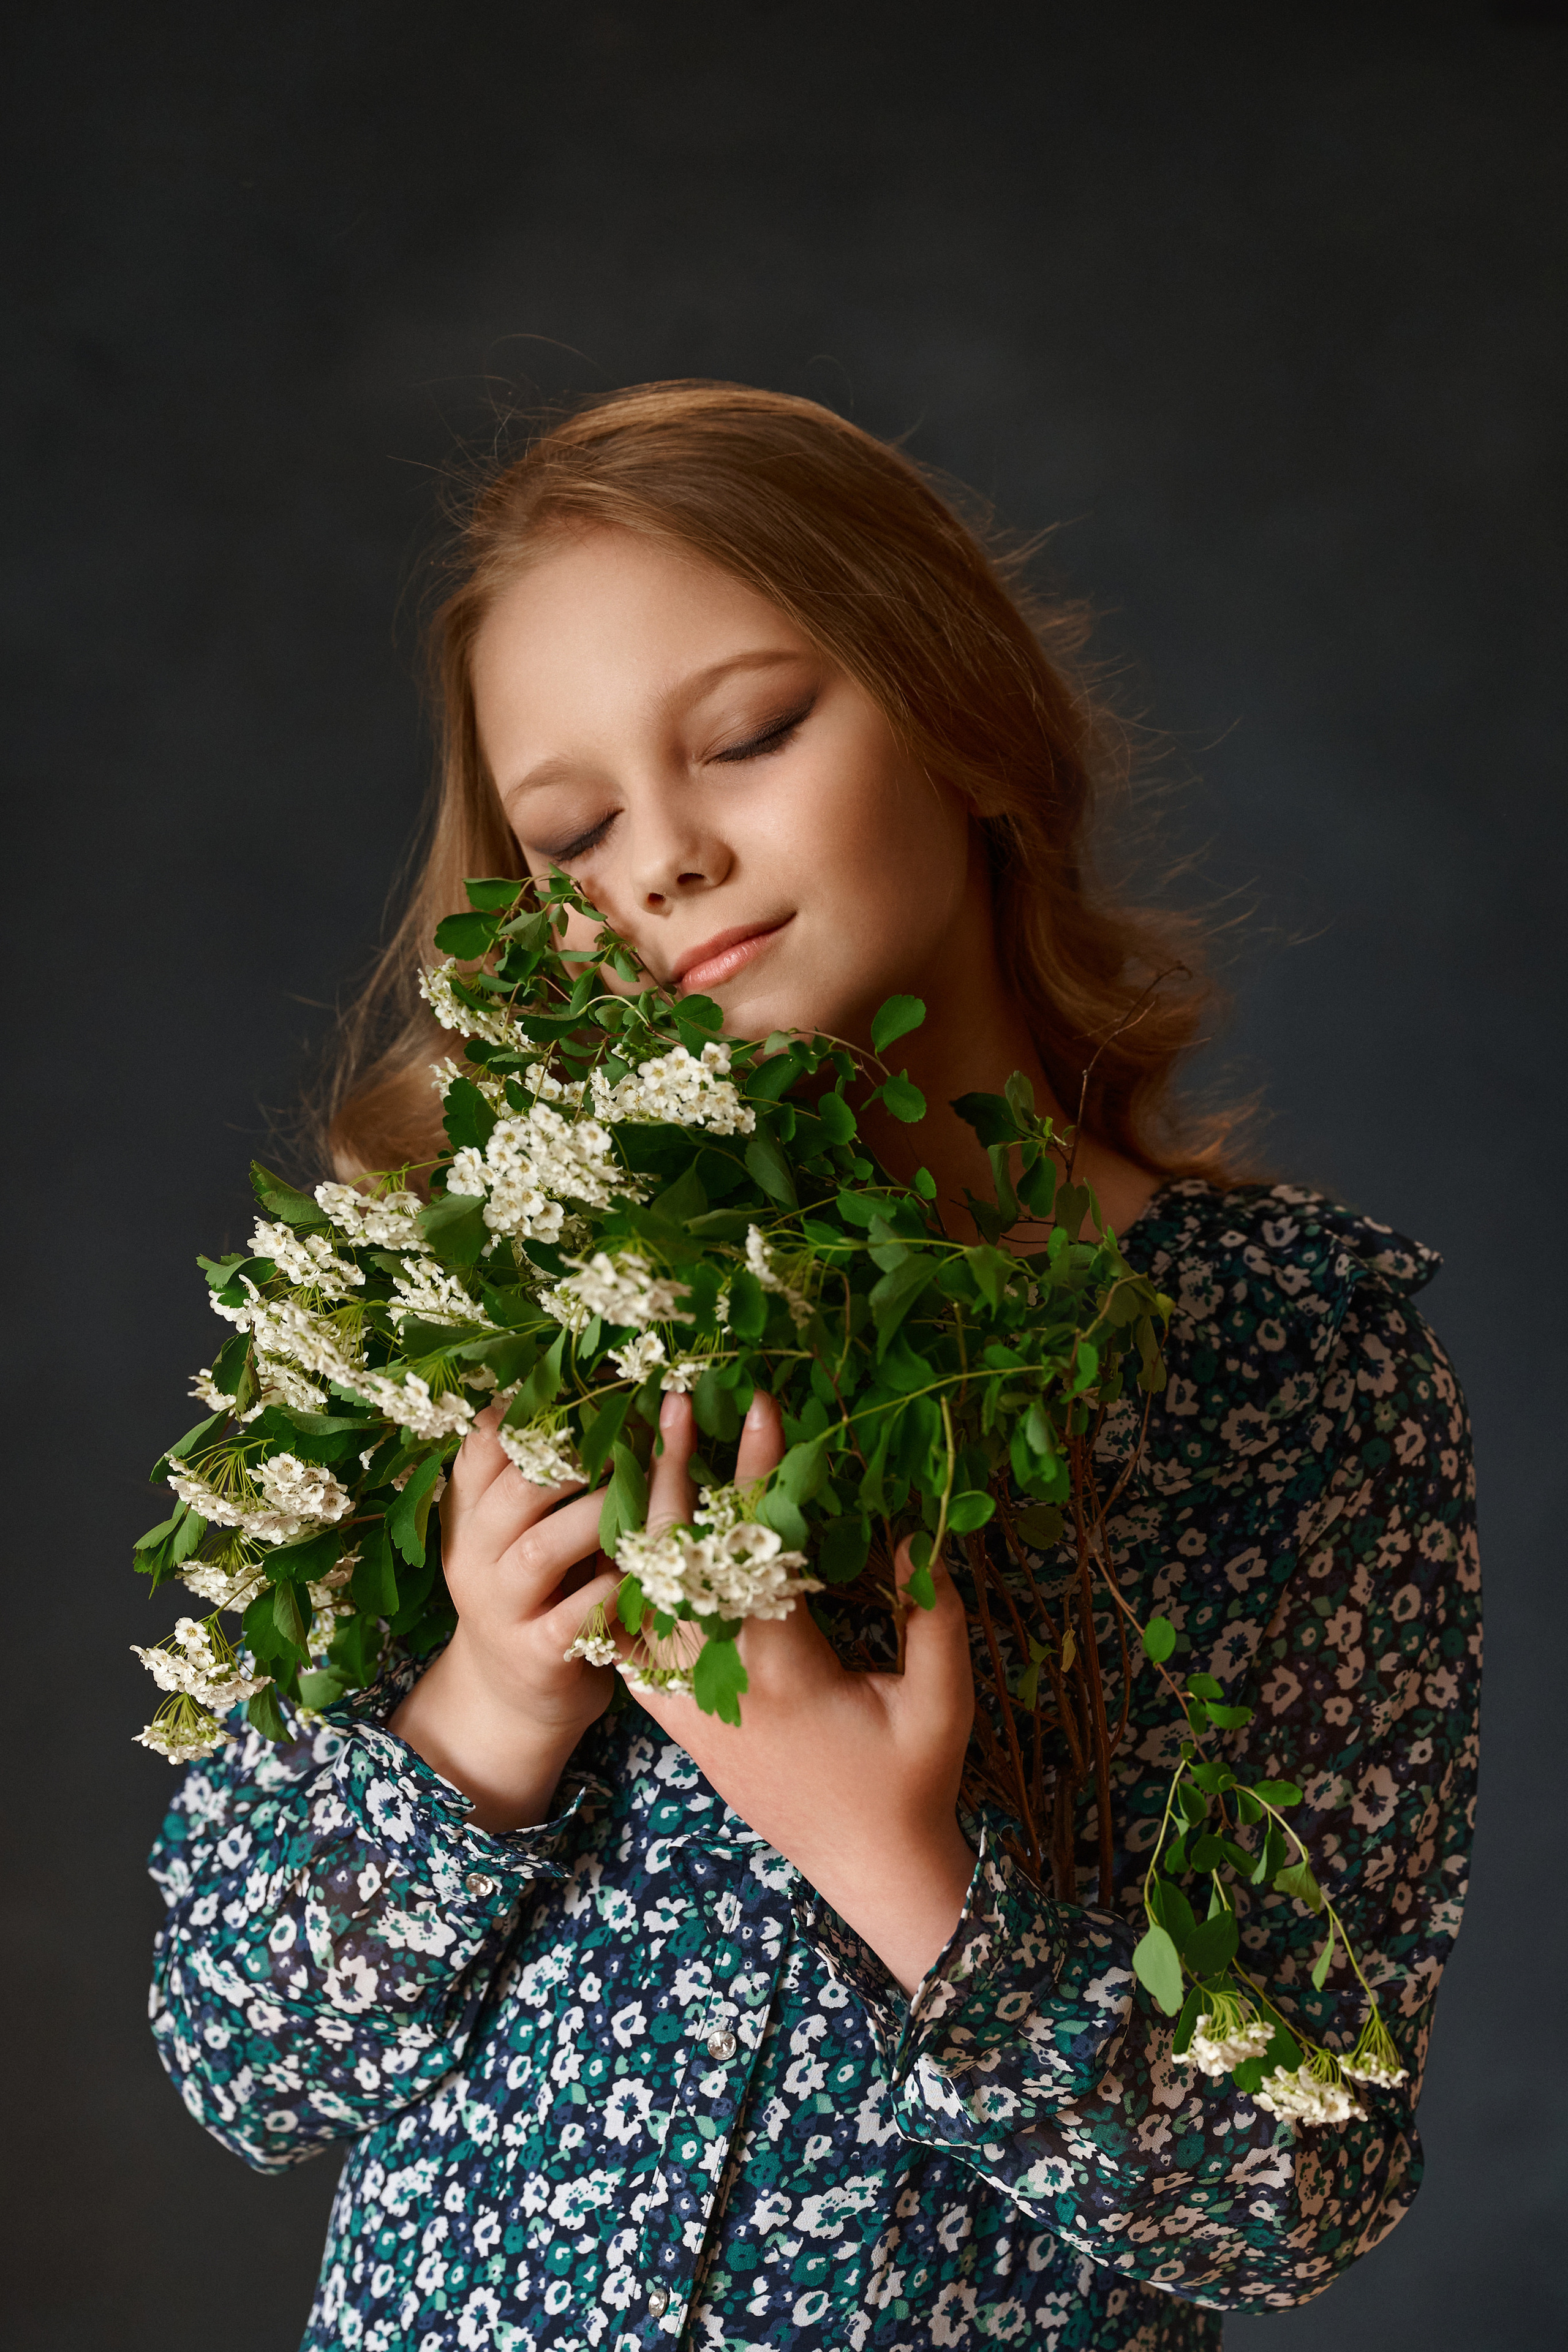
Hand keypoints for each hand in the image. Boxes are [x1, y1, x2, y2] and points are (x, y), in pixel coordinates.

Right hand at [389, 1403, 621, 1830]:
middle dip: (575, 1454)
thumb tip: (600, 1378)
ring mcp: (499, 1608)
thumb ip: (541, 1469)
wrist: (511, 1696)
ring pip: (541, 1549)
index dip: (536, 1408)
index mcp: (469, 1510)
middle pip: (513, 1488)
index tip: (592, 1381)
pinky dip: (610, 1591)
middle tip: (631, 1429)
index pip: (484, 1442)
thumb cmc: (535, 1588)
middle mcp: (474, 1554)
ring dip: (597, 1515)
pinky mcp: (536, 1655)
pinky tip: (646, 1571)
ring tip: (646, 1491)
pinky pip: (573, 1617)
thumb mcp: (516, 1527)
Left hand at [619, 1391, 977, 1992]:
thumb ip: (932, 1612)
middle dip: (675, 1475)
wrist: (866, 1868)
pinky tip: (615, 1549)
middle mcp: (723, 1682)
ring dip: (640, 1524)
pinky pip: (628, 1653)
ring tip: (637, 1455)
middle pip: (677, 1563)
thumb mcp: (943, 1697)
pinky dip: (619, 1597)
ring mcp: (692, 1706)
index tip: (761, 1406)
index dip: (758, 1474)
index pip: (758, 1549)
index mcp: (787, 1668)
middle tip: (675, 1403)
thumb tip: (910, 1530)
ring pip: (642, 1602)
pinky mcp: (679, 1726)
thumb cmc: (912, 1779)